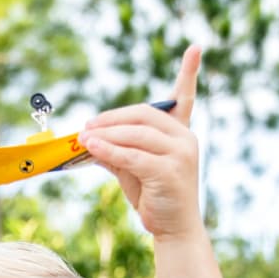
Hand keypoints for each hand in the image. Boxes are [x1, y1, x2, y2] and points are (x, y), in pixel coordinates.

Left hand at [79, 44, 203, 241]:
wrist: (173, 230)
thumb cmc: (153, 196)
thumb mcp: (133, 167)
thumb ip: (117, 148)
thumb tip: (87, 137)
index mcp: (180, 133)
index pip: (185, 97)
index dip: (189, 72)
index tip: (196, 48)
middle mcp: (185, 138)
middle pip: (143, 115)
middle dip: (111, 118)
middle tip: (86, 127)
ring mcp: (181, 154)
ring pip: (135, 134)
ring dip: (105, 135)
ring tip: (83, 138)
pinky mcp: (170, 171)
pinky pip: (132, 155)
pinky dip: (109, 150)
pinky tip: (91, 147)